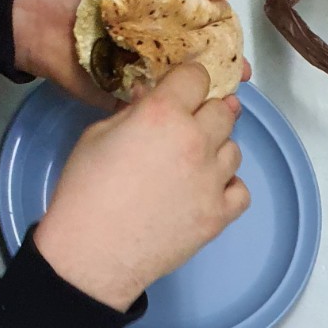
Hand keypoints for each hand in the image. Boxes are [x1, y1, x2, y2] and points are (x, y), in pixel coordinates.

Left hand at [12, 0, 250, 105]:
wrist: (41, 16)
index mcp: (167, 23)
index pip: (206, 39)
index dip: (226, 51)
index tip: (240, 64)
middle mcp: (159, 53)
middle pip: (198, 72)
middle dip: (219, 83)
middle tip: (233, 90)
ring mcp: (143, 79)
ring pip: (180, 96)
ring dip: (200, 105)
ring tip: (216, 110)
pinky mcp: (125, 101)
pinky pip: (151, 113)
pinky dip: (167, 120)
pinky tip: (185, 125)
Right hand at [33, 63, 248, 310]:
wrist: (95, 252)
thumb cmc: (86, 191)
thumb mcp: (99, 134)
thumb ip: (134, 111)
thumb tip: (151, 98)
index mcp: (163, 113)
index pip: (197, 76)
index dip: (189, 79)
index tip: (183, 88)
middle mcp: (195, 141)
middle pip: (223, 111)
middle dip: (207, 112)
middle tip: (189, 125)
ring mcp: (212, 181)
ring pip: (234, 150)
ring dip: (217, 150)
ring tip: (193, 162)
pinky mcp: (219, 215)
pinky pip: (241, 190)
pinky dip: (229, 187)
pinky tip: (208, 190)